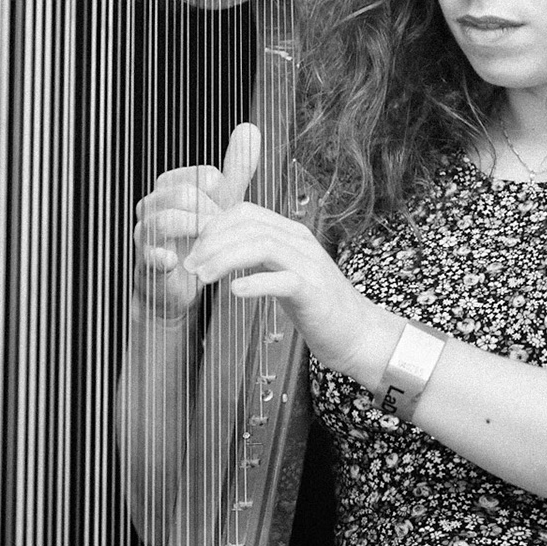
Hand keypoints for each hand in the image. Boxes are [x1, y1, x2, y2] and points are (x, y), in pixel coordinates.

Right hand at [130, 122, 260, 322]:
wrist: (181, 281)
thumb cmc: (199, 235)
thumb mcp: (223, 201)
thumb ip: (236, 168)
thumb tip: (250, 127)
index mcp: (171, 185)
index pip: (204, 176)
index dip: (224, 197)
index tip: (228, 213)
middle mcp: (152, 204)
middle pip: (184, 195)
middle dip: (211, 215)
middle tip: (222, 233)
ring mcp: (145, 233)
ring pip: (164, 221)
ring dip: (194, 234)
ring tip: (208, 247)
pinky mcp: (144, 263)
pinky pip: (148, 255)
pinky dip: (162, 257)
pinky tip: (174, 261)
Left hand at [181, 126, 395, 380]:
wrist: (356, 333)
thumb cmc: (316, 305)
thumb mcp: (284, 272)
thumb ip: (259, 257)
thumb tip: (221, 249)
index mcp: (291, 233)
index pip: (246, 212)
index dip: (214, 226)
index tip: (194, 250)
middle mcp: (300, 242)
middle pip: (248, 226)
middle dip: (211, 243)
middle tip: (190, 266)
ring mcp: (309, 265)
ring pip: (261, 245)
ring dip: (224, 259)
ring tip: (203, 277)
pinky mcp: (313, 291)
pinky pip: (281, 279)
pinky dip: (254, 282)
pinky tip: (235, 291)